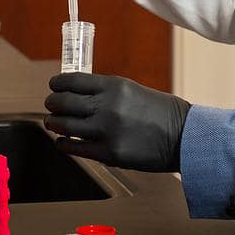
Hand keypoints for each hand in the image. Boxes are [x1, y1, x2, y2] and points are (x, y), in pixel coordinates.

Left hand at [44, 73, 189, 171]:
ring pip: (64, 126)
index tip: (54, 86)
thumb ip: (106, 93)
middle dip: (52, 103)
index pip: (72, 81)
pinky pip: (75, 148)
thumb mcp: (133, 91)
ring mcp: (106, 131)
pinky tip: (63, 142)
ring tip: (52, 123)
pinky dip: (64, 144)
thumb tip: (79, 96)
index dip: (57, 84)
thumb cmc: (162, 113)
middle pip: (63, 102)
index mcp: (114, 86)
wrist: (184, 136)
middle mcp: (107, 106)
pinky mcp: (109, 154)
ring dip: (54, 123)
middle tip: (50, 105)